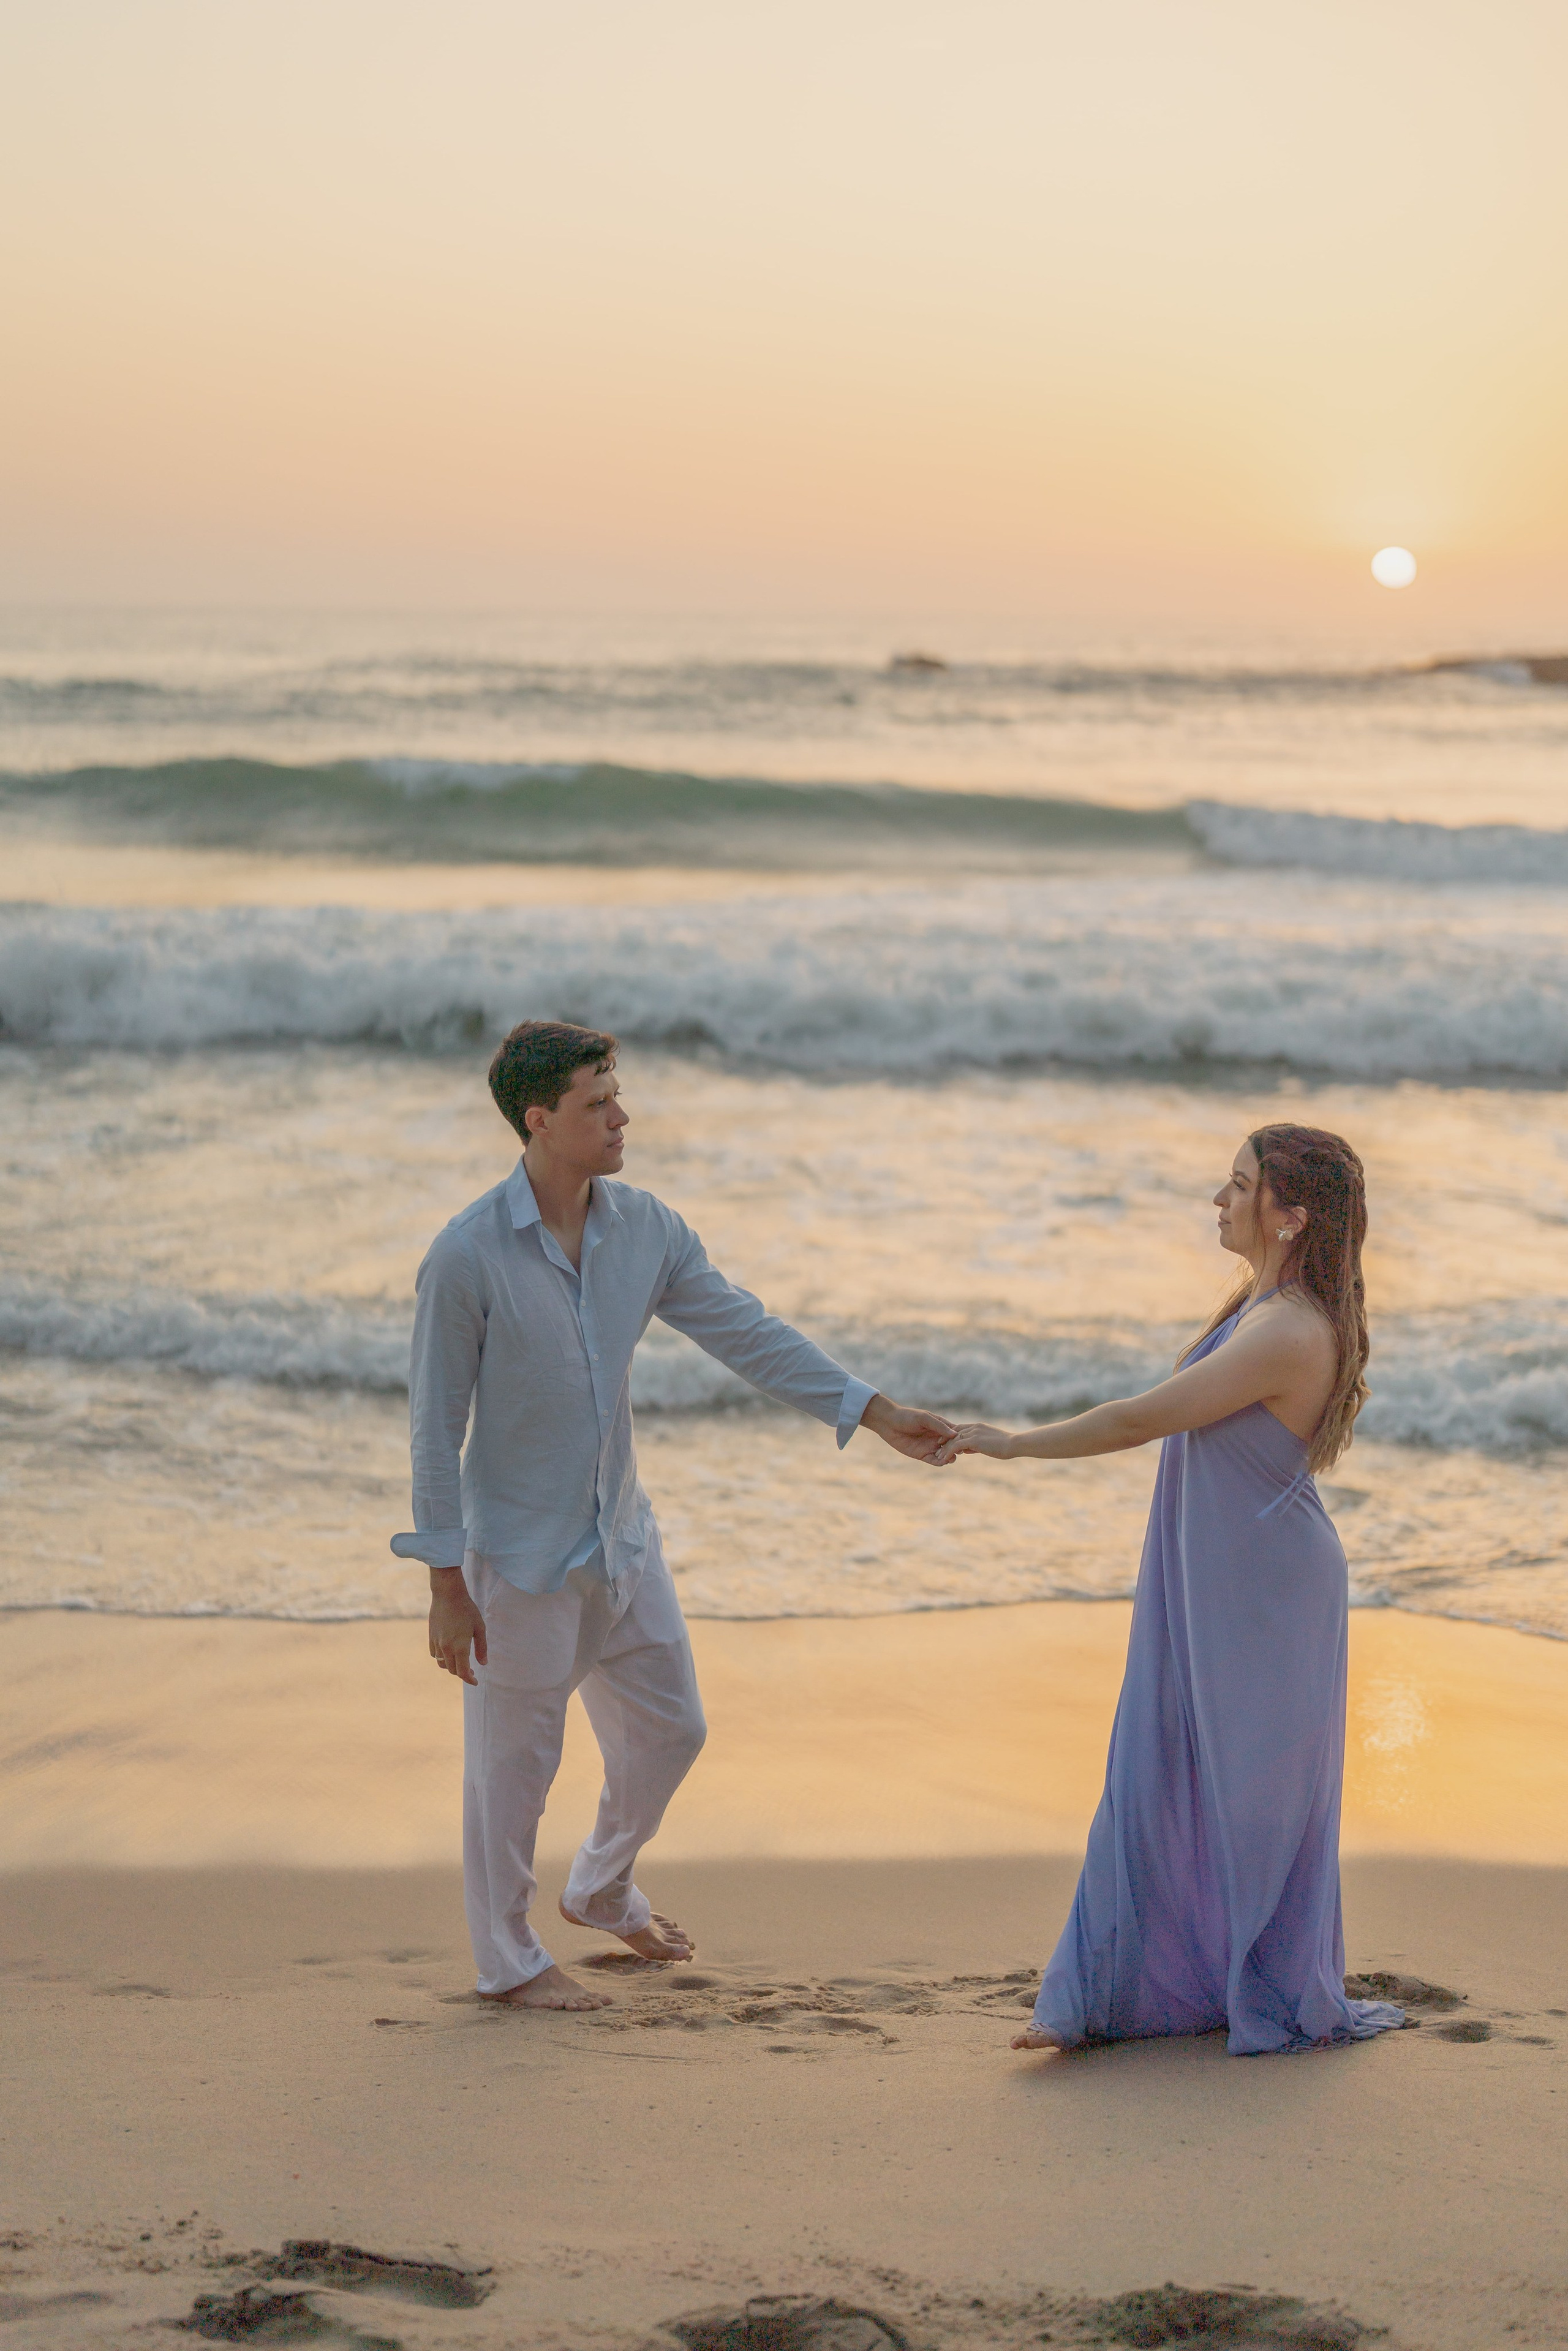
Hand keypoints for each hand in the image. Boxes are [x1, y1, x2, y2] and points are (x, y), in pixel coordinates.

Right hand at [429, 1567, 486, 1685]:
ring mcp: (437, 1643)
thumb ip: (481, 1648)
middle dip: (462, 1673)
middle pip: (452, 1670)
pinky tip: (449, 1652)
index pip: (463, 1672)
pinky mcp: (431, 1637)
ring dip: (451, 1666)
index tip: (475, 1681)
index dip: (469, 1680)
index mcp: (460, 1647)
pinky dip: (441, 1658)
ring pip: (442, 1664)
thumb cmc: (467, 1609)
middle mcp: (446, 1648)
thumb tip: (483, 1664)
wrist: (447, 1594)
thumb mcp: (479, 1628)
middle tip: (471, 1670)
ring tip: (460, 1661)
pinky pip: (434, 1654)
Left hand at [860, 1392, 955, 1462]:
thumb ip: (938, 1426)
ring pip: (945, 1454)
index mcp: (940, 1426)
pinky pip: (934, 1461)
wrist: (888, 1423)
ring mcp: (930, 1446)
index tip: (964, 1440)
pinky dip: (940, 1462)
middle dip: (956, 1449)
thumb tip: (954, 1434)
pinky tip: (943, 1461)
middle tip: (958, 1451)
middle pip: (952, 1445)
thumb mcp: (924, 1418)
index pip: (955, 1433)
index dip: (960, 1437)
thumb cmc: (907, 1416)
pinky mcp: (922, 1455)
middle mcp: (937, 1437)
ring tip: (950, 1457)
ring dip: (949, 1456)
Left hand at [933, 1422, 1015, 1465]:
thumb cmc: (1005, 1446)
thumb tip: (966, 1449)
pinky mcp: (974, 1440)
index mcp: (978, 1426)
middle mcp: (974, 1427)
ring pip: (953, 1439)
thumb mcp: (988, 1444)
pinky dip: (949, 1452)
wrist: (1015, 1444)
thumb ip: (976, 1445)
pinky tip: (945, 1459)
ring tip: (938, 1457)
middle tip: (937, 1450)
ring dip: (945, 1448)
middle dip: (945, 1441)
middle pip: (954, 1432)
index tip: (944, 1443)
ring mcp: (974, 1433)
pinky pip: (957, 1446)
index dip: (950, 1436)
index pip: (960, 1428)